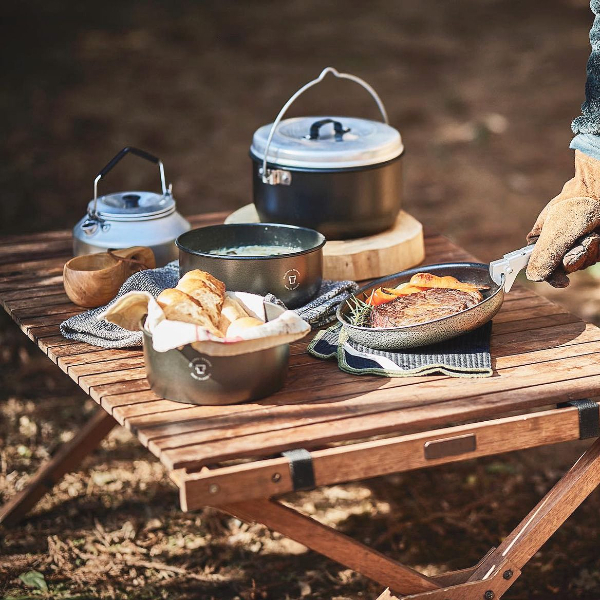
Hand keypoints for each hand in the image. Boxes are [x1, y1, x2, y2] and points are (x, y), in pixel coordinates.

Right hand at [526, 150, 599, 286]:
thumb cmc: (577, 206)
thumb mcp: (554, 234)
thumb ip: (542, 258)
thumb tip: (534, 277)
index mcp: (540, 240)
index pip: (540, 267)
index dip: (550, 275)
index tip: (561, 282)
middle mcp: (558, 243)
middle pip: (564, 268)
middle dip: (575, 257)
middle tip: (580, 242)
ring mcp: (578, 243)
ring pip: (583, 263)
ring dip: (590, 250)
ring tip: (592, 232)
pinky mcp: (595, 244)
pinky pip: (596, 257)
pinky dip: (598, 248)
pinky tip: (598, 234)